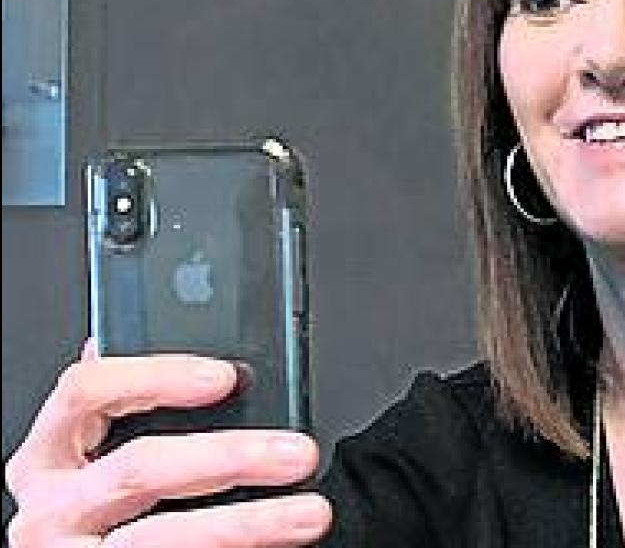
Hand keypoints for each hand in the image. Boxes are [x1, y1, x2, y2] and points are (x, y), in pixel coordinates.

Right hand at [5, 340, 331, 546]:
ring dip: (249, 523)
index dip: (156, 377)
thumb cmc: (96, 511)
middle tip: (298, 453)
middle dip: (231, 456)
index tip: (224, 376)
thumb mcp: (102, 453)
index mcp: (48, 454)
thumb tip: (201, 360)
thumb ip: (136, 408)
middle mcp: (49, 507)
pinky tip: (276, 547)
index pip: (86, 391)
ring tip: (310, 513)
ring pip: (163, 535)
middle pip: (141, 467)